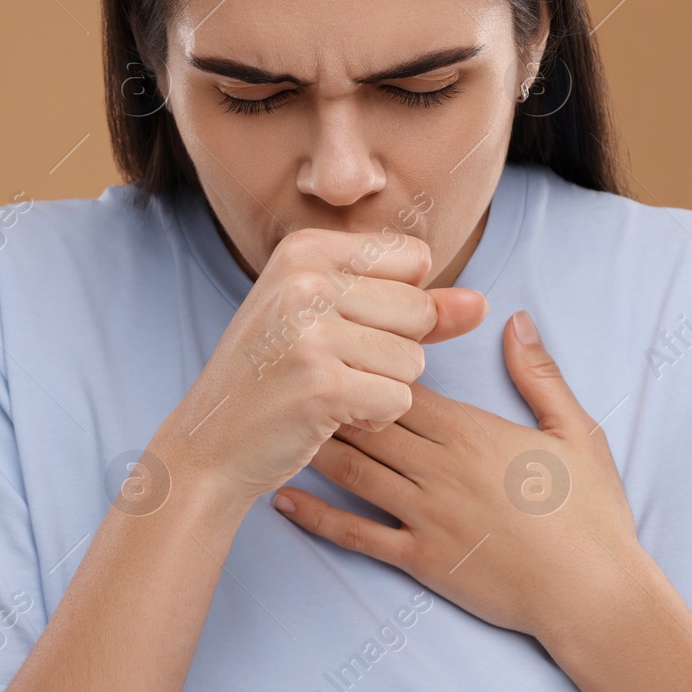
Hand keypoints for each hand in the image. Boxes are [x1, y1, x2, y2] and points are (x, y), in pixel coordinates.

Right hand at [151, 228, 488, 504]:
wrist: (210, 443)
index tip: (349, 323)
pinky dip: (376, 416)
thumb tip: (481, 304)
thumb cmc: (276, 376)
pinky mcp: (322, 385)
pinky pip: (399, 398)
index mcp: (303, 248)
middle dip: (395, 349)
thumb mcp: (333, 321)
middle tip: (335, 364)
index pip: (414, 258)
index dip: (400, 302)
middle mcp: (303, 280)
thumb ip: (414, 307)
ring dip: (385, 386)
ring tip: (331, 388)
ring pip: (414, 358)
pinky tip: (332, 414)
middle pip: (419, 308)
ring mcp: (310, 331)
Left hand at [270, 309, 638, 639]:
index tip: (338, 344)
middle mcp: (441, 468)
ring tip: (277, 424)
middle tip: (288, 375)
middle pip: (368, 421)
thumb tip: (516, 320)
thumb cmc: (592, 513)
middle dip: (329, 395)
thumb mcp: (576, 432)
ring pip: (355, 471)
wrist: (593, 593)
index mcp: (474, 432)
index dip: (368, 363)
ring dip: (315, 445)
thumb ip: (540, 374)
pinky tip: (284, 498)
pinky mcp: (421, 558)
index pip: (404, 385)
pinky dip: (317, 516)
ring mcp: (426, 515)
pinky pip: (358, 534)